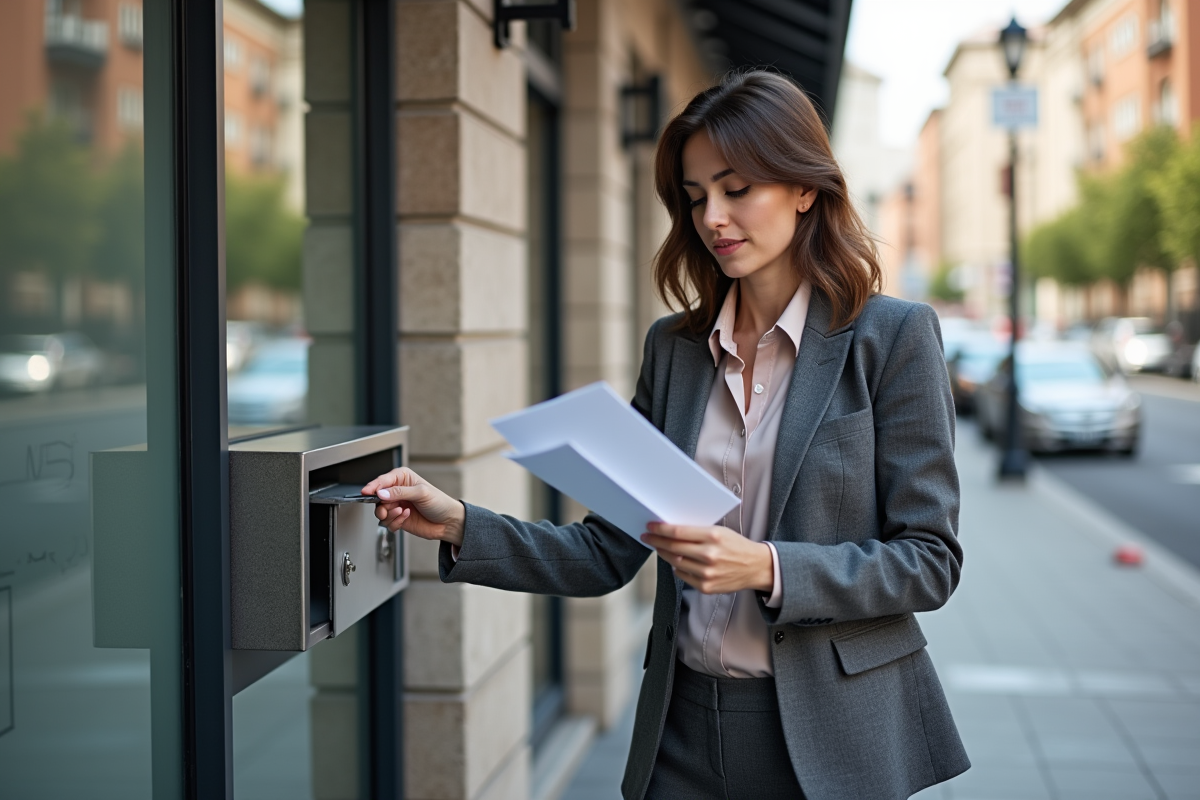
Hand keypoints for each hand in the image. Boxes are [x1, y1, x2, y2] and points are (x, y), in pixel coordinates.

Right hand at [361, 467, 465, 546]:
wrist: (448, 522)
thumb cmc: (440, 502)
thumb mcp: (421, 493)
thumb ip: (400, 492)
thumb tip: (381, 493)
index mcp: (402, 478)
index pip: (382, 481)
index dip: (373, 486)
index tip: (366, 492)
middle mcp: (397, 491)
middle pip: (377, 498)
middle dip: (381, 505)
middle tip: (386, 509)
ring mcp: (397, 506)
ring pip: (380, 512)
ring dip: (389, 515)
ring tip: (402, 512)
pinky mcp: (398, 519)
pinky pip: (387, 523)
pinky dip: (395, 522)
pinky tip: (406, 517)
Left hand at [640, 523, 772, 594]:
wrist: (756, 567)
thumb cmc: (736, 546)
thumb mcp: (720, 531)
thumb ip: (698, 532)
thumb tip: (671, 530)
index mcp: (713, 537)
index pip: (678, 532)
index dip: (661, 529)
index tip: (650, 526)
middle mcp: (709, 555)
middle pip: (673, 547)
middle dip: (657, 541)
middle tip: (647, 536)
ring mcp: (707, 573)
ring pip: (675, 562)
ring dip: (664, 554)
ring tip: (660, 547)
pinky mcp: (706, 586)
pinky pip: (683, 575)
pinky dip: (677, 568)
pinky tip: (676, 562)